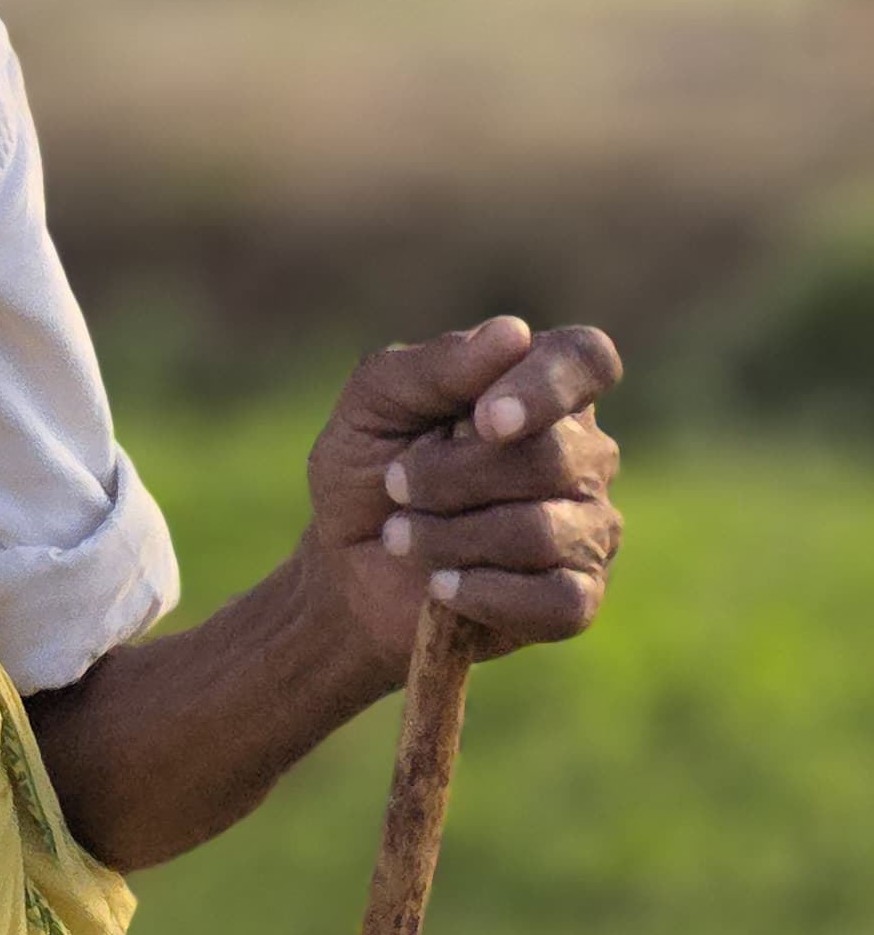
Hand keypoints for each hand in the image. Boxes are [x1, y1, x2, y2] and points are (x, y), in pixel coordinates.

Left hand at [305, 314, 622, 674]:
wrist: (346, 567)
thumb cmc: (366, 470)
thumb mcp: (372, 405)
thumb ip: (432, 366)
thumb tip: (513, 334)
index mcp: (537, 387)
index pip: (586, 360)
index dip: (546, 386)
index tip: (488, 419)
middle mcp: (582, 453)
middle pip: (552, 456)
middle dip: (453, 476)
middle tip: (395, 485)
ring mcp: (588, 526)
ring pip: (543, 531)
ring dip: (450, 536)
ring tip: (399, 537)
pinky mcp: (578, 596)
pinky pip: (559, 599)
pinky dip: (485, 592)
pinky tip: (440, 585)